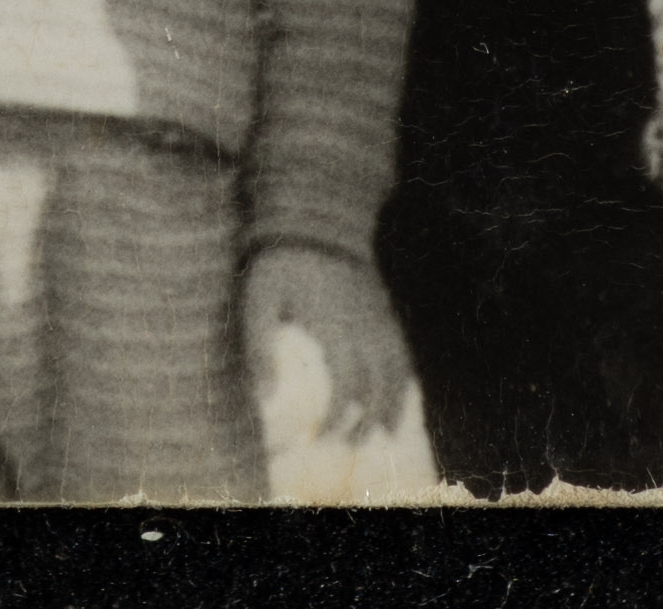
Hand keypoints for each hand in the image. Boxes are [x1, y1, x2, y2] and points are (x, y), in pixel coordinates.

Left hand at [249, 238, 414, 450]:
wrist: (313, 217)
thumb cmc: (280, 262)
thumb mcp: (257, 300)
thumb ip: (259, 349)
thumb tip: (265, 399)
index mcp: (336, 327)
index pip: (348, 387)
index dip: (340, 419)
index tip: (322, 439)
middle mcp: (365, 325)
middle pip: (378, 385)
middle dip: (369, 420)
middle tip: (352, 445)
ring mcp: (378, 314)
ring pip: (398, 369)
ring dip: (394, 403)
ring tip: (385, 431)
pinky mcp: (383, 305)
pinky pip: (402, 347)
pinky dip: (405, 376)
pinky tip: (398, 392)